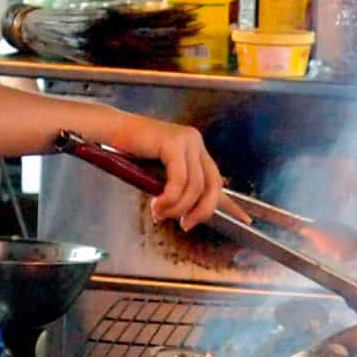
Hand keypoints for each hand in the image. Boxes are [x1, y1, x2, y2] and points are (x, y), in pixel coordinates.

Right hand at [105, 115, 228, 230]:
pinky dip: (170, 197)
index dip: (232, 204)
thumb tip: (187, 215)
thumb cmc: (130, 154)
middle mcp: (195, 143)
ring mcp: (186, 141)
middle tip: (185, 225)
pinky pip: (179, 180)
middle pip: (213, 186)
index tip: (246, 220)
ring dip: (178, 207)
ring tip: (160, 213)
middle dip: (201, 211)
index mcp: (195, 151)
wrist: (110, 131)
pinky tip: (157, 204)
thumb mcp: (159, 176)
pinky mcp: (173, 142)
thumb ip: (176, 190)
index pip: (218, 180)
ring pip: (194, 186)